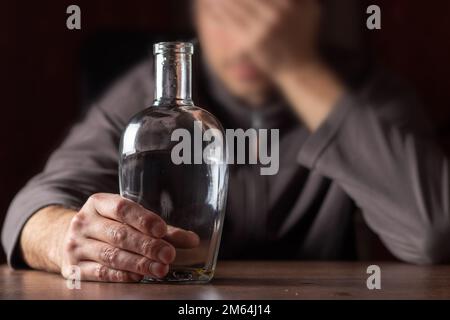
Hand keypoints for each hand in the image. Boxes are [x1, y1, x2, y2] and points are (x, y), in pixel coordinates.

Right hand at [59, 193, 199, 281]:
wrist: (67, 239)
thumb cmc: (108, 226)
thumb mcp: (128, 220)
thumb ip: (161, 229)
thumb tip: (192, 240)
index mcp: (98, 203)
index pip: (121, 208)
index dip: (143, 219)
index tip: (162, 230)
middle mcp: (83, 222)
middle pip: (119, 234)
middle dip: (147, 246)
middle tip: (169, 254)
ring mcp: (76, 245)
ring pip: (111, 255)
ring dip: (139, 264)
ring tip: (161, 268)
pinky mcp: (74, 267)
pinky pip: (101, 273)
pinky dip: (123, 275)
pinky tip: (139, 276)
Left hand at [204, 0, 321, 75]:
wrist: (297, 68)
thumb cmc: (302, 37)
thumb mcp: (309, 11)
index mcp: (287, 4)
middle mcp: (275, 14)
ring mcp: (263, 29)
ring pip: (235, 6)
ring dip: (220, 0)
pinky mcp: (252, 43)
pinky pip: (230, 23)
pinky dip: (217, 13)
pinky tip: (210, 6)